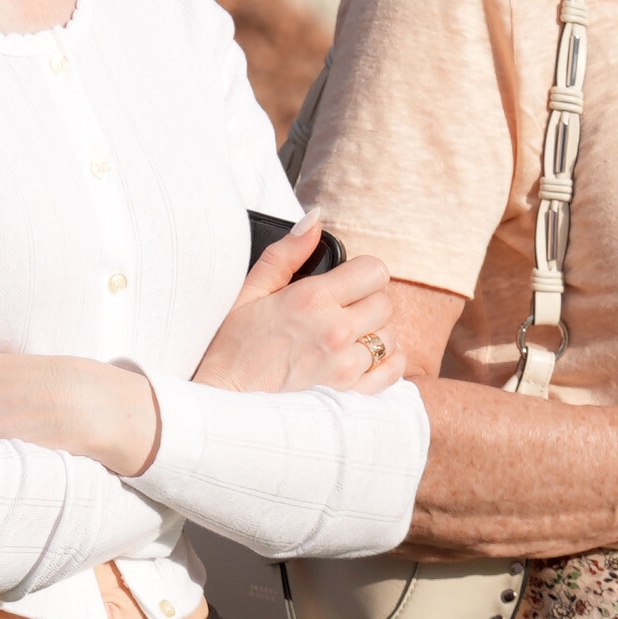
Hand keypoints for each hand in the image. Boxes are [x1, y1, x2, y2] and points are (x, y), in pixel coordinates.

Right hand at [196, 217, 404, 395]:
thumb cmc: (234, 344)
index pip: (375, 271)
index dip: (362, 272)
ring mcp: (344, 364)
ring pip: (389, 336)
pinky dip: (385, 363)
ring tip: (346, 337)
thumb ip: (288, 252)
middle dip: (367, 301)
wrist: (225, 398)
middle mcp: (335, 331)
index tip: (347, 282)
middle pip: (385, 302)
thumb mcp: (252, 289)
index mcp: (313, 299)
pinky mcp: (348, 392)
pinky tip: (363, 357)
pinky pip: (392, 371)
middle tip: (343, 310)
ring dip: (373, 333)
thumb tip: (316, 220)